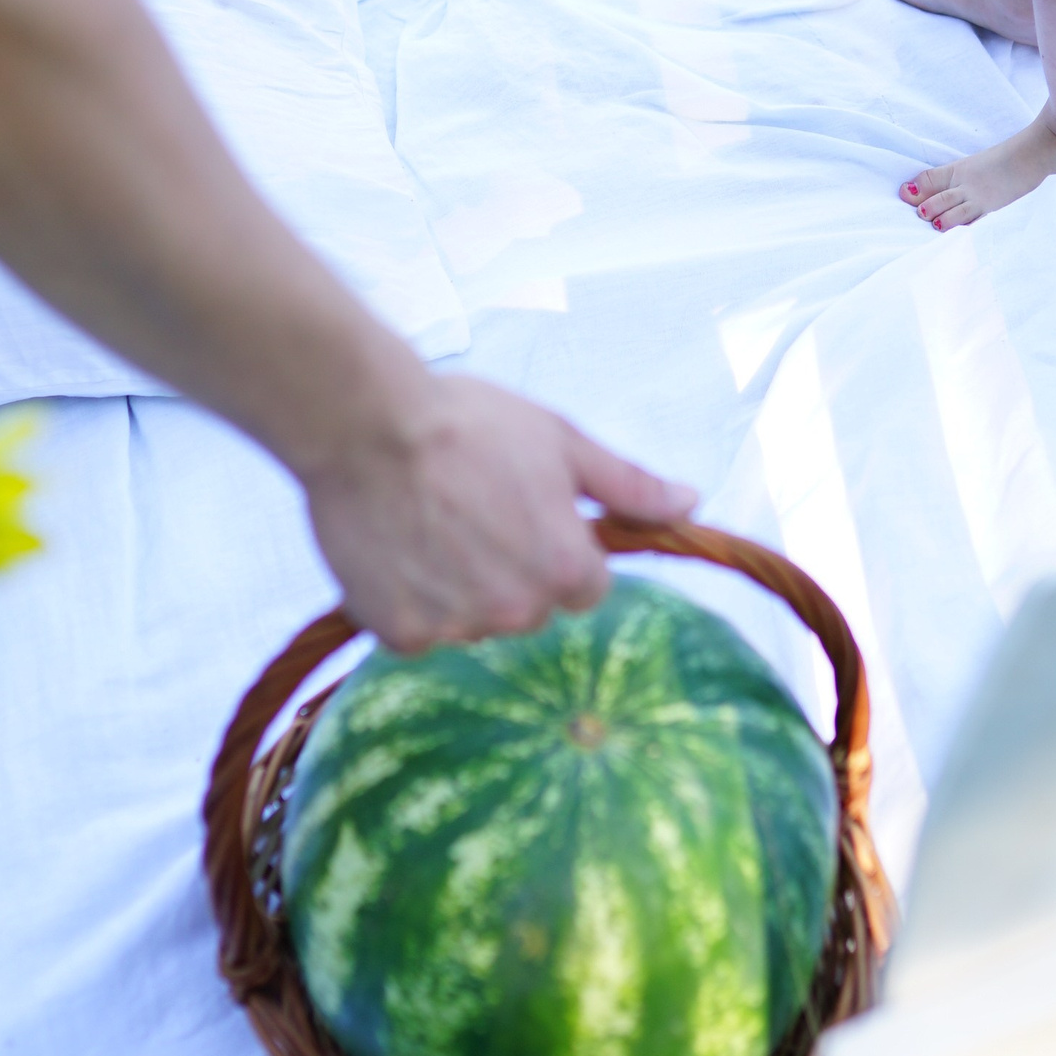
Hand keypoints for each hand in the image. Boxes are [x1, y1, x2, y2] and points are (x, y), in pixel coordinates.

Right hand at [302, 371, 696, 651]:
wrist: (364, 423)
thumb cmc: (468, 423)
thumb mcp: (562, 442)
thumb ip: (628, 486)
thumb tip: (691, 504)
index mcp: (565, 571)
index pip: (584, 588)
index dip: (558, 547)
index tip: (522, 512)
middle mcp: (516, 612)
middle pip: (528, 608)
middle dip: (509, 570)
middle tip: (470, 510)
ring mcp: (454, 627)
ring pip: (472, 621)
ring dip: (456, 588)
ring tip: (426, 522)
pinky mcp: (398, 632)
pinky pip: (417, 630)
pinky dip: (408, 600)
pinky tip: (395, 547)